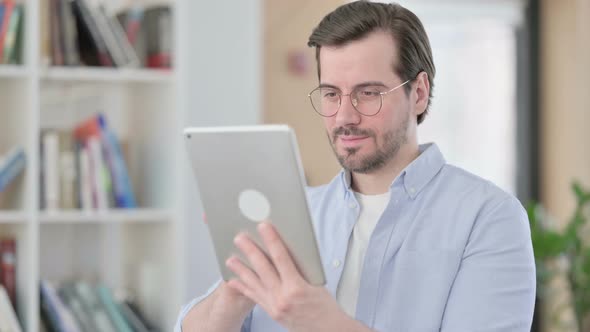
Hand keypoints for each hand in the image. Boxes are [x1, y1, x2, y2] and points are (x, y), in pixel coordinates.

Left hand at [225, 222, 352, 331]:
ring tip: (231, 259)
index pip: (281, 258)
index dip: (271, 240)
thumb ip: (301, 268)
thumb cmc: (325, 308)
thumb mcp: (316, 284)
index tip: (263, 227)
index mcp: (297, 287)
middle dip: (250, 251)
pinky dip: (243, 287)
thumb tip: (286, 250)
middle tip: (240, 238)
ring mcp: (274, 306)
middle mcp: (283, 297)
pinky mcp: (271, 311)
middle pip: (263, 268)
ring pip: (254, 283)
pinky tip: (234, 280)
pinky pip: (253, 297)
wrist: (326, 330)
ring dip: (241, 269)